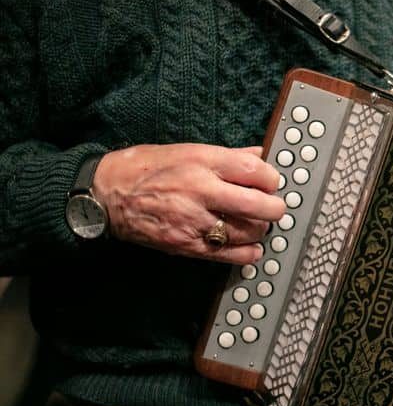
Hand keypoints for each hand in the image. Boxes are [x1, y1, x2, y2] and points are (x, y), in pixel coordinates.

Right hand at [93, 144, 285, 264]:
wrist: (105, 195)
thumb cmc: (144, 168)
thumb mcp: (186, 150)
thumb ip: (227, 156)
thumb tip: (258, 155)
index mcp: (201, 162)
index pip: (254, 170)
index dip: (272, 178)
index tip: (272, 182)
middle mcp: (200, 191)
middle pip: (259, 205)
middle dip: (275, 207)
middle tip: (274, 207)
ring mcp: (194, 221)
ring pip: (249, 232)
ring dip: (260, 229)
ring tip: (255, 224)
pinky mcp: (187, 245)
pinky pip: (230, 255)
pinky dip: (248, 252)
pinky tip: (249, 246)